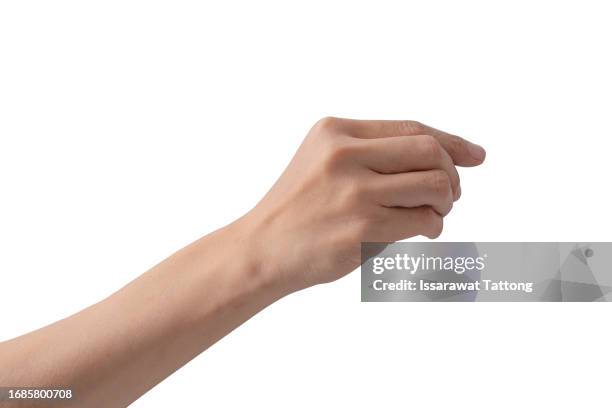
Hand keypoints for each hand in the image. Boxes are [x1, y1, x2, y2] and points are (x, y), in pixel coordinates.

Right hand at [239, 117, 485, 290]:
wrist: (262, 248)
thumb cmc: (298, 206)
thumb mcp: (322, 159)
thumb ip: (372, 151)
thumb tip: (445, 153)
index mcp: (335, 131)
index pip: (411, 128)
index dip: (451, 142)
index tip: (476, 156)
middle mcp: (344, 155)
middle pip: (430, 152)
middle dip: (452, 174)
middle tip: (449, 194)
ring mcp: (354, 193)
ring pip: (435, 186)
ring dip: (445, 203)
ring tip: (432, 213)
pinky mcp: (362, 229)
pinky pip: (424, 221)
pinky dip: (433, 226)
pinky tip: (422, 230)